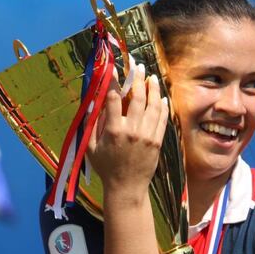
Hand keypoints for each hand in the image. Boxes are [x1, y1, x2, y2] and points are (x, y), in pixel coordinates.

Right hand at [86, 64, 168, 198]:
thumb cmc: (106, 167)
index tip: (114, 68)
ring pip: (153, 106)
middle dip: (137, 78)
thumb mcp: (91, 146)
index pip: (113, 99)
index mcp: (113, 130)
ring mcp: (147, 136)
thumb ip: (93, 123)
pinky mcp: (157, 142)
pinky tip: (162, 96)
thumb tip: (95, 101)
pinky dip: (163, 106)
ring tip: (152, 76)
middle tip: (138, 65)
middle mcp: (132, 130)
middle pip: (137, 97)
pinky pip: (162, 119)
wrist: (127, 187)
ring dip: (153, 88)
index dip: (113, 81)